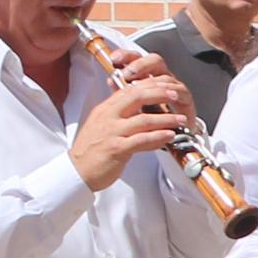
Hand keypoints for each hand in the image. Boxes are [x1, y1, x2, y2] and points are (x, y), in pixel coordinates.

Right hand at [68, 56, 191, 190]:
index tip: (165, 85)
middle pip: (136, 97)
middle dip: (159, 94)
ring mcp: (112, 133)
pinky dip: (158, 137)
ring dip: (166, 119)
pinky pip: (141, 140)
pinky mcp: (116, 149)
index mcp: (105, 109)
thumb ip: (119, 114)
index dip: (149, 85)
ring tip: (181, 119)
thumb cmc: (91, 150)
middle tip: (175, 95)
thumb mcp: (102, 125)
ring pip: (143, 120)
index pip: (129, 89)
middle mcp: (108, 117)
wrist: (76, 171)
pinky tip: (170, 136)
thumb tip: (139, 105)